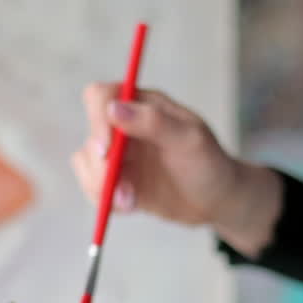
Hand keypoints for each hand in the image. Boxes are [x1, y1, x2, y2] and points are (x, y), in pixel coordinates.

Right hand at [71, 83, 282, 254]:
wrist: (216, 201)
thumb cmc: (210, 164)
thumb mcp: (190, 141)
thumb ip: (154, 123)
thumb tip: (114, 109)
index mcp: (144, 104)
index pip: (101, 96)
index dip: (97, 120)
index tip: (107, 150)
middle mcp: (125, 125)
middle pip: (91, 135)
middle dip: (102, 167)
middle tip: (125, 190)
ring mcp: (119, 154)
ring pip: (86, 163)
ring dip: (102, 187)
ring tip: (131, 203)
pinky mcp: (116, 180)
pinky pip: (91, 186)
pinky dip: (105, 200)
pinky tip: (130, 206)